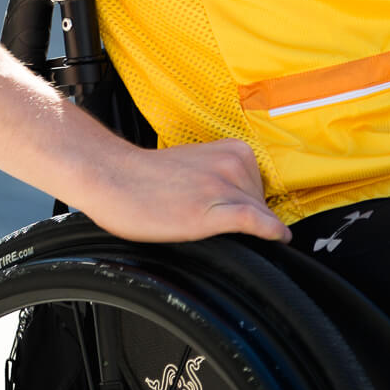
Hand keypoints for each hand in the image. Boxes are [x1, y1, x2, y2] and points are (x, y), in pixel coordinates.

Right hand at [79, 137, 293, 244]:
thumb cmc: (147, 176)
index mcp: (232, 150)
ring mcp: (222, 186)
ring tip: (211, 228)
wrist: (112, 175)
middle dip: (251, 218)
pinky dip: (269, 230)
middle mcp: (232, 164)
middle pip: (262, 203)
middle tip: (215, 223)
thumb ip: (222, 178)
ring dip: (252, 230)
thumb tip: (243, 206)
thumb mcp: (197, 165)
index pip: (262, 188)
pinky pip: (253, 221)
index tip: (257, 224)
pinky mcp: (210, 210)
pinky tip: (278, 239)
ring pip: (259, 215)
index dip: (257, 209)